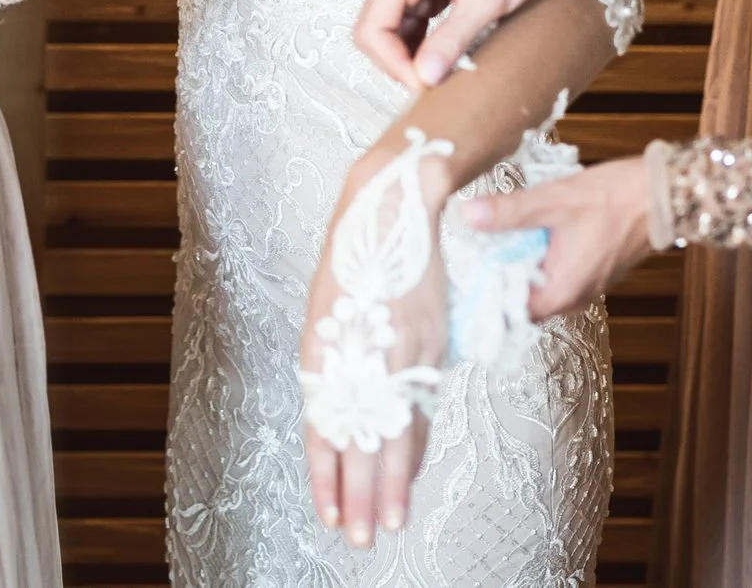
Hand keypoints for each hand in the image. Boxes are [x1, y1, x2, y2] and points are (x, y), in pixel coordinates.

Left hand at [302, 141, 454, 545]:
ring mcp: (398, 355)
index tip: (328, 516)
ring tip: (388, 524)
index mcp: (323, 354)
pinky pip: (420, 408)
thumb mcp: (325, 318)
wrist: (390, 212)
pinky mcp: (428, 346)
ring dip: (391, 485)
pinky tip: (410, 474)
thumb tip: (339, 423)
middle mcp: (360, 361)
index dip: (326, 479)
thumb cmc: (351, 266)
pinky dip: (415, 445)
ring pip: (395, 435)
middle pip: (360, 445)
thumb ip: (331, 371)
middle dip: (359, 498)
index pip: (323, 433)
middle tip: (359, 539)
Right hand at [352, 0, 589, 87]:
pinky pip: (410, 21)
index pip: (372, 29)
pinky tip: (445, 54)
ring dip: (410, 54)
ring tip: (442, 70)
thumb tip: (423, 78)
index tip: (423, 84)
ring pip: (391, 28)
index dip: (392, 64)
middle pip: (375, 29)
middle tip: (432, 82)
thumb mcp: (484, 2)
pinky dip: (422, 42)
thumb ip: (450, 41)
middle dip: (398, 61)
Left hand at [463, 155, 656, 319]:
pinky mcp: (592, 272)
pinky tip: (524, 239)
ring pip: (539, 289)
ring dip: (517, 271)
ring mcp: (585, 287)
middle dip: (496, 283)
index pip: (508, 314)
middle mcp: (573, 298)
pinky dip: (537, 264)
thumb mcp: (552, 201)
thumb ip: (508, 212)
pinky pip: (555, 278)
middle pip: (521, 304)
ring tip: (490, 246)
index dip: (482, 300)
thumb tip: (466, 215)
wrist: (661, 194)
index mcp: (560, 291)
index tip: (458, 283)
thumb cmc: (612, 199)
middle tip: (467, 258)